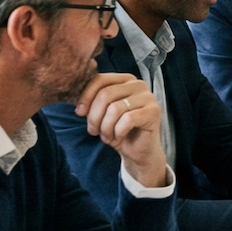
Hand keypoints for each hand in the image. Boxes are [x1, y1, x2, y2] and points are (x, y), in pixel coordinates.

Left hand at [75, 73, 166, 187]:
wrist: (137, 151)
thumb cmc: (119, 130)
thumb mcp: (101, 113)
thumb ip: (93, 101)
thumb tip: (77, 101)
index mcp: (125, 80)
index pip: (100, 79)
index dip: (85, 97)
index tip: (80, 113)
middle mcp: (138, 84)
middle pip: (105, 94)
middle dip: (94, 117)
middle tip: (93, 131)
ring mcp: (148, 97)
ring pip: (115, 108)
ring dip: (105, 127)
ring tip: (107, 136)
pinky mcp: (154, 112)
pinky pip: (128, 119)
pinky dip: (118, 132)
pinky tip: (119, 137)